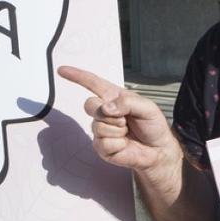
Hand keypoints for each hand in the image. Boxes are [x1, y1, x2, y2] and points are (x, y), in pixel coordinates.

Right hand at [57, 65, 179, 173]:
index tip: (61, 70)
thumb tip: (105, 108)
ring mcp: (100, 130)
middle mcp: (104, 112)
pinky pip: (103, 143)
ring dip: (117, 130)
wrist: (158, 150)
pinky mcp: (101, 147)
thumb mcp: (147, 107)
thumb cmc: (153, 126)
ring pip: (98, 126)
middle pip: (89, 104)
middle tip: (125, 120)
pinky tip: (124, 144)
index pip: (92, 83)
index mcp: (113, 97)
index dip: (76, 76)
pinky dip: (118, 143)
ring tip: (127, 132)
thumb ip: (127, 102)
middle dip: (109, 113)